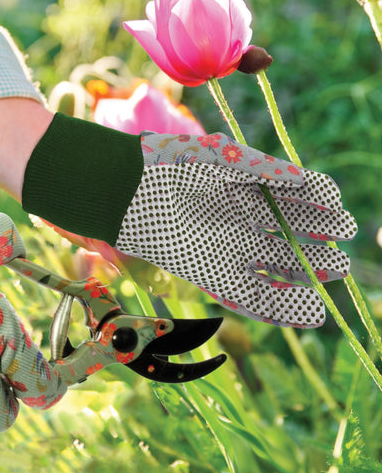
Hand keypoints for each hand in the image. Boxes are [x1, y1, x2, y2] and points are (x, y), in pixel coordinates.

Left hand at [115, 132, 356, 326]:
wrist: (130, 193)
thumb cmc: (172, 166)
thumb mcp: (221, 159)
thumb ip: (262, 168)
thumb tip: (302, 179)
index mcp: (244, 191)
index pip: (292, 199)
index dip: (317, 204)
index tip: (338, 208)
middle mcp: (240, 223)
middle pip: (288, 237)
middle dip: (319, 242)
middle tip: (343, 245)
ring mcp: (228, 251)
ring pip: (276, 268)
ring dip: (306, 275)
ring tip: (336, 272)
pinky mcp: (212, 278)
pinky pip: (252, 297)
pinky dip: (281, 307)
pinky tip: (312, 313)